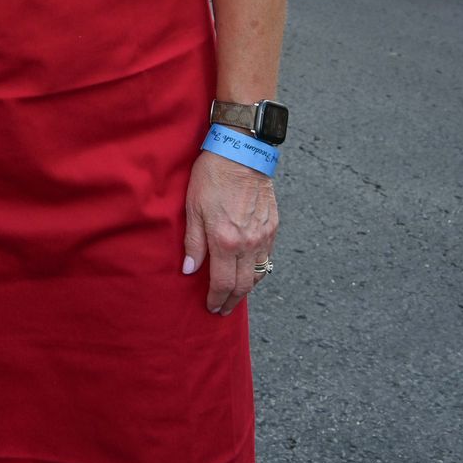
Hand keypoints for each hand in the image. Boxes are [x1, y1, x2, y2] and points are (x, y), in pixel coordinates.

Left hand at [182, 149, 277, 315]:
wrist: (241, 153)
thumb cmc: (212, 177)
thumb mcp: (193, 208)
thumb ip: (193, 243)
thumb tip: (190, 270)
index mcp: (225, 241)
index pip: (222, 283)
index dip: (217, 299)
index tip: (211, 307)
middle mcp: (248, 243)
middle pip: (243, 286)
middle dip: (232, 302)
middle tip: (223, 310)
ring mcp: (263, 235)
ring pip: (258, 274)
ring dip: (247, 289)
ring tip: (235, 296)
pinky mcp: (273, 226)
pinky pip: (267, 257)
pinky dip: (258, 270)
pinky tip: (249, 271)